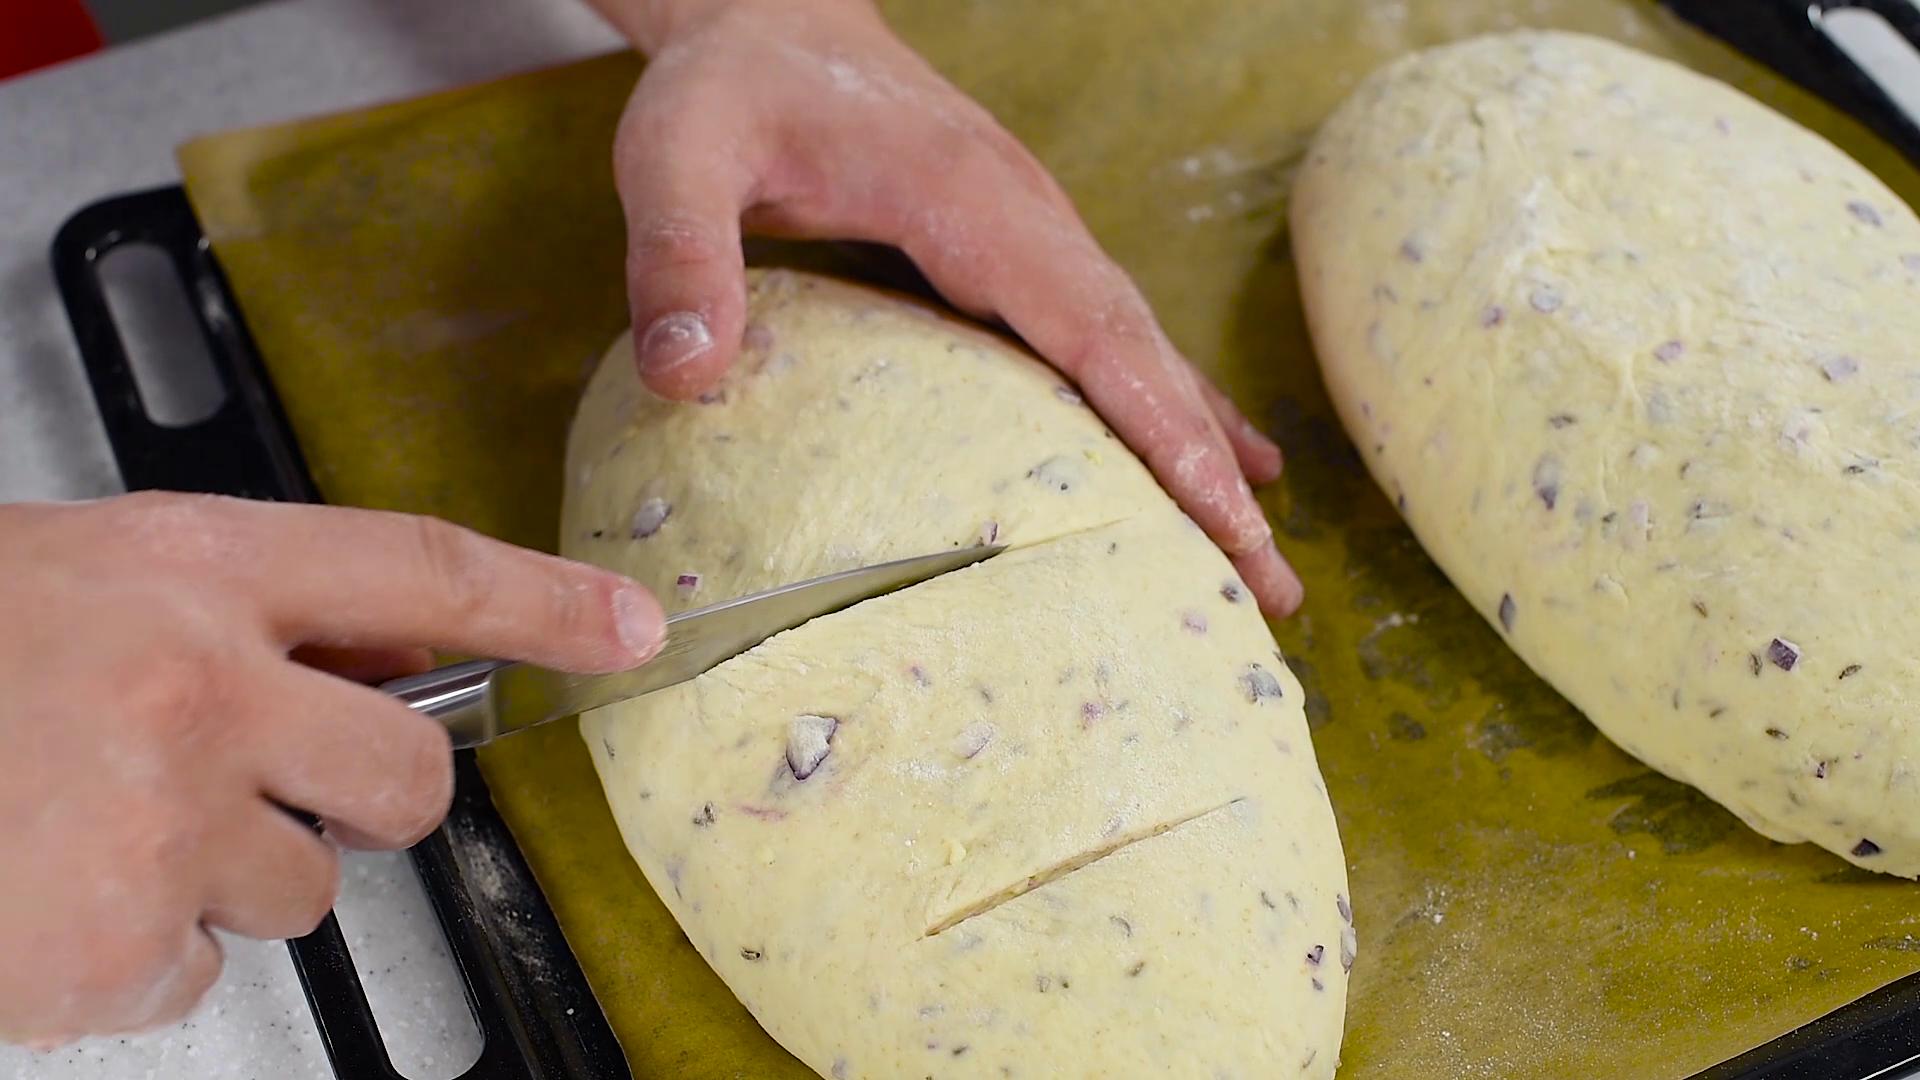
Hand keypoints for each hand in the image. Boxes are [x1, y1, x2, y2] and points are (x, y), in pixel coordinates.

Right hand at [0, 493, 663, 1046]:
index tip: (628, 627)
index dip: (543, 602)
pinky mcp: (114, 948)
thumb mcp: (79, 574)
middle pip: (404, 776)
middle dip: (371, 796)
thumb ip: (243, 605)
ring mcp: (159, 826)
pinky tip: (47, 891)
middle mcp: (194, 690)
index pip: (421, 568)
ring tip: (89, 825)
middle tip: (274, 784)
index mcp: (183, 570)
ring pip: (305, 889)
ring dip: (226, 875)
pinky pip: (203, 971)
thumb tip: (396, 649)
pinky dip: (138, 950)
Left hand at [589, 0, 1302, 614]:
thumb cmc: (730, 88)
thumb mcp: (677, 153)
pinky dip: (1168, 407)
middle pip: (1148, 360)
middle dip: (1215, 475)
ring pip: (1143, 356)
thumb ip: (679, 253)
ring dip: (1206, 453)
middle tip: (1274, 587)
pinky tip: (1218, 458)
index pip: (1096, 334)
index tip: (1232, 521)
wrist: (773, 21)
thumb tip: (687, 378)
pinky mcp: (1019, 257)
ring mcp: (1036, 238)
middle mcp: (1032, 223)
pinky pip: (1110, 344)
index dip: (1168, 432)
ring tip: (1260, 555)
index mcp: (973, 204)